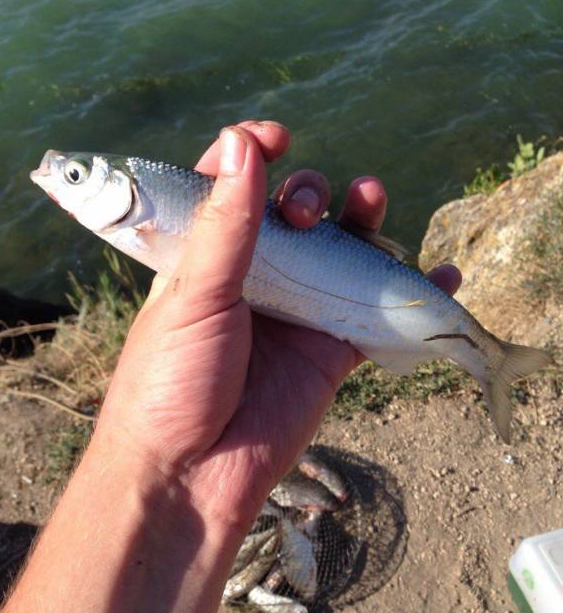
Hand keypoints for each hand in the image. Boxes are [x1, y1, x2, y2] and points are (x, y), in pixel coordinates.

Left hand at [95, 121, 460, 531]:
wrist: (192, 475)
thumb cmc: (171, 382)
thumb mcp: (192, 296)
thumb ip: (225, 224)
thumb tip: (241, 142)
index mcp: (205, 257)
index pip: (231, 187)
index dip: (252, 153)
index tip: (275, 138)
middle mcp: (254, 278)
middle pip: (295, 212)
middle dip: (310, 193)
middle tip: (306, 212)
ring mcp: (296, 311)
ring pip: (341, 252)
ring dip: (364, 221)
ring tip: (372, 201)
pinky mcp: (330, 350)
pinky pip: (378, 311)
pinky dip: (413, 291)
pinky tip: (442, 272)